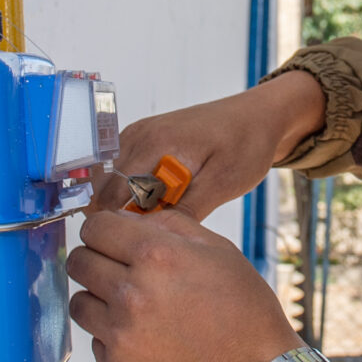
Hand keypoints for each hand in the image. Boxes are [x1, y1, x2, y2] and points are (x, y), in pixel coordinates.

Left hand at [69, 204, 300, 361]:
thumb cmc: (243, 312)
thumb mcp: (218, 249)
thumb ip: (169, 225)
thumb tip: (130, 220)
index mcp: (155, 255)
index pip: (95, 227)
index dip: (104, 229)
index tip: (112, 238)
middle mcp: (131, 293)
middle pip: (78, 262)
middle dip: (97, 259)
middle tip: (119, 270)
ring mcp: (121, 333)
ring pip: (79, 302)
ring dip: (99, 299)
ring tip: (132, 306)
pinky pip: (95, 339)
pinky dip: (112, 336)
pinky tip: (144, 336)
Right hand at [110, 71, 324, 219]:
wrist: (257, 116)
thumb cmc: (245, 145)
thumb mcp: (222, 183)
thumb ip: (186, 209)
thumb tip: (153, 235)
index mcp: (156, 144)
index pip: (113, 194)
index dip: (118, 224)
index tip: (139, 244)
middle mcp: (139, 134)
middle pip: (105, 188)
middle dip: (121, 216)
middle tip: (153, 233)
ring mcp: (139, 133)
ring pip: (110, 180)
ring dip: (126, 203)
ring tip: (159, 216)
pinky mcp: (143, 137)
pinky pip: (123, 170)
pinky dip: (133, 189)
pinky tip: (159, 201)